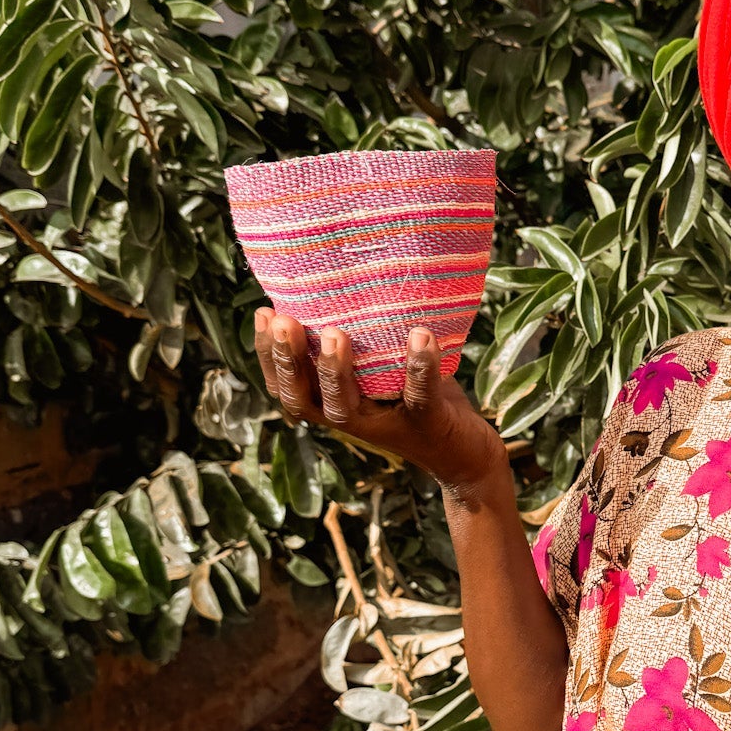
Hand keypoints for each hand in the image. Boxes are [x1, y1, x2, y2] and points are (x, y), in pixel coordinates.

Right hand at [253, 309, 504, 499]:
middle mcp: (351, 418)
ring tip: (335, 333)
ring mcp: (386, 423)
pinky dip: (419, 368)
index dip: (267, 354)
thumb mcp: (383, 367)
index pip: (286, 385)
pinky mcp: (426, 423)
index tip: (263, 314)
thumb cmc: (418, 397)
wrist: (467, 452)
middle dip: (288, 360)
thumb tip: (341, 278)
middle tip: (283, 321)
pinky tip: (419, 337)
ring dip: (336, 371)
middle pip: (303, 398)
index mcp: (333, 402)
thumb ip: (363, 338)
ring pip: (345, 407)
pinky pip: (418, 396)